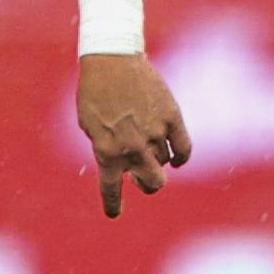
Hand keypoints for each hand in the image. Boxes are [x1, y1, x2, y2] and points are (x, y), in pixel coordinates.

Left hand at [79, 53, 190, 218]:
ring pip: (165, 163)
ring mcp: (155, 133)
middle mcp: (133, 147)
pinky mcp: (172, 117)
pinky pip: (184, 148)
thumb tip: (125, 166)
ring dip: (158, 162)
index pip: (111, 189)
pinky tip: (177, 159)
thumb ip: (106, 148)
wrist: (112, 59)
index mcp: (107, 151)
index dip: (114, 204)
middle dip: (148, 185)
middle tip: (141, 178)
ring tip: (150, 152)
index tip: (114, 213)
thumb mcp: (90, 125)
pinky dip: (181, 157)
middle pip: (153, 182)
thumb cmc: (94, 91)